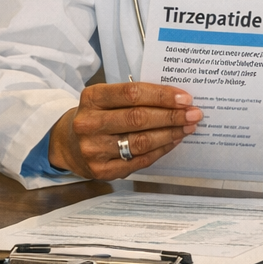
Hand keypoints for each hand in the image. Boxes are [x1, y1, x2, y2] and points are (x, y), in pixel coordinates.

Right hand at [48, 81, 203, 179]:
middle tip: (194, 114)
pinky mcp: (101, 170)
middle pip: (138, 118)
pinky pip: (139, 161)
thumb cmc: (97, 116)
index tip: (185, 98)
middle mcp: (89, 124)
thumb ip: (134, 96)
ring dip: (170, 134)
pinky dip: (160, 150)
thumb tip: (176, 99)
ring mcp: (93, 149)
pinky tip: (173, 141)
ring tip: (187, 127)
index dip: (162, 95)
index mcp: (92, 98)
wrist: (68, 144)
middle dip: (172, 116)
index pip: (132, 93)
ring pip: (141, 142)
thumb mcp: (106, 98)